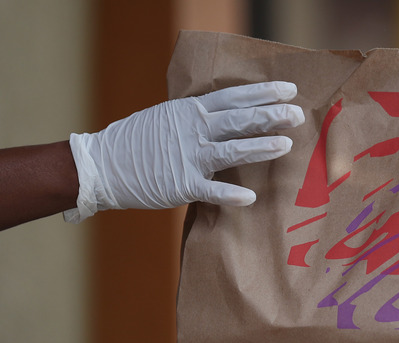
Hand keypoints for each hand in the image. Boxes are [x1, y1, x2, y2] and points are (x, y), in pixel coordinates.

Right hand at [65, 81, 304, 222]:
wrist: (101, 165)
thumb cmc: (137, 142)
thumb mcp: (168, 118)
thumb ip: (197, 117)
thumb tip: (228, 114)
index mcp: (190, 111)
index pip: (234, 97)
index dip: (263, 93)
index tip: (289, 90)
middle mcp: (192, 129)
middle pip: (239, 119)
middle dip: (271, 116)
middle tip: (297, 115)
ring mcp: (187, 156)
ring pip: (231, 149)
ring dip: (260, 147)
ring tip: (285, 145)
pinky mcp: (180, 184)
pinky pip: (210, 190)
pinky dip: (230, 194)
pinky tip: (250, 197)